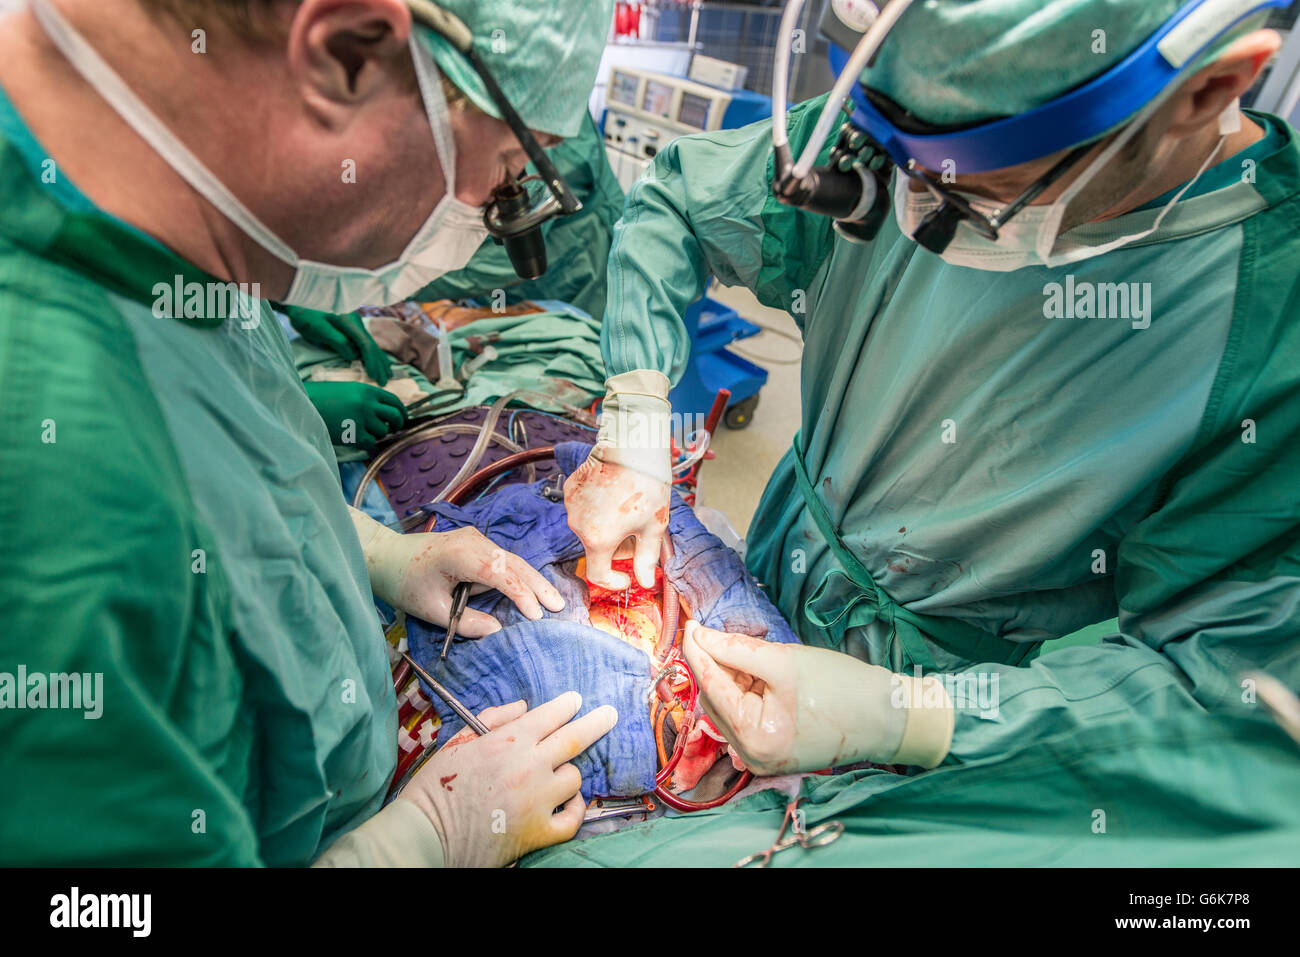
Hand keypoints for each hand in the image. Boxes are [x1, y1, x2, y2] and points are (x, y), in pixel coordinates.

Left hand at [287, 305, 391, 384]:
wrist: (300, 306)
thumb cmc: (307, 319)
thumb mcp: (320, 330)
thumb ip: (338, 342)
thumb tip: (354, 356)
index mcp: (349, 322)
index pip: (365, 344)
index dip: (371, 361)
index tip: (374, 376)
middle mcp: (356, 323)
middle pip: (371, 346)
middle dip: (378, 365)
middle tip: (383, 382)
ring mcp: (355, 326)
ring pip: (372, 346)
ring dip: (379, 362)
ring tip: (386, 376)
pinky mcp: (352, 331)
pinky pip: (367, 345)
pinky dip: (374, 356)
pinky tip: (381, 364)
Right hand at [305, 381, 406, 448]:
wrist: (303, 405)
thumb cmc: (323, 397)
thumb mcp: (348, 390)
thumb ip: (367, 398)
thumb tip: (383, 412)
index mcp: (367, 390)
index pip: (394, 401)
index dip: (401, 411)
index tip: (402, 418)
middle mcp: (368, 404)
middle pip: (395, 416)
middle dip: (397, 424)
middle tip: (391, 429)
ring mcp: (362, 419)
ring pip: (383, 431)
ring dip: (377, 434)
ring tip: (364, 432)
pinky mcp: (354, 434)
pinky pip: (371, 443)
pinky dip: (368, 444)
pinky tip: (360, 440)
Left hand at [354, 518, 564, 632]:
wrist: (385, 556)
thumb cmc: (404, 583)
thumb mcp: (431, 610)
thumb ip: (466, 622)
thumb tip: (498, 631)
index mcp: (460, 554)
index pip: (500, 572)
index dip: (520, 593)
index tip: (536, 615)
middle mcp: (473, 541)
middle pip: (514, 562)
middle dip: (537, 585)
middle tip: (558, 607)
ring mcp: (476, 539)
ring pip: (512, 560)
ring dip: (531, 580)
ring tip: (552, 602)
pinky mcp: (477, 544)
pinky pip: (503, 560)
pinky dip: (519, 576)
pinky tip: (533, 591)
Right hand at [400, 693, 617, 866]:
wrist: (425, 834)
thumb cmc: (437, 787)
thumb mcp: (459, 741)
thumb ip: (494, 719)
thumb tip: (524, 707)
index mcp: (508, 741)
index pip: (550, 715)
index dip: (567, 705)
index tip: (576, 700)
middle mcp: (528, 766)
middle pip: (576, 738)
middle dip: (598, 722)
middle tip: (610, 714)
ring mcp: (537, 800)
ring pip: (574, 777)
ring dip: (568, 773)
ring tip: (554, 776)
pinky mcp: (538, 832)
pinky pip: (574, 818)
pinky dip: (575, 809)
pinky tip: (568, 803)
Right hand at [565, 456, 668, 589]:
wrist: (631, 445)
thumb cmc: (646, 484)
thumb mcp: (654, 526)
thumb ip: (647, 558)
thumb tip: (644, 582)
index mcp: (598, 539)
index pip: (598, 575)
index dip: (614, 581)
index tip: (627, 578)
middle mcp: (578, 525)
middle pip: (597, 549)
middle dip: (618, 546)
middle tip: (639, 528)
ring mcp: (571, 506)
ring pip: (590, 529)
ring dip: (607, 527)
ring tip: (627, 506)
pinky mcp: (570, 488)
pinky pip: (583, 509)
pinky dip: (597, 509)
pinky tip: (614, 494)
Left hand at [681, 621, 953, 773]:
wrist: (886, 716)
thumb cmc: (840, 687)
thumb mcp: (783, 661)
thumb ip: (736, 649)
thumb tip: (699, 636)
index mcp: (752, 737)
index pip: (711, 685)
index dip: (698, 651)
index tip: (690, 624)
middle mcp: (750, 756)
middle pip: (715, 699)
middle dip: (716, 664)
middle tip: (720, 632)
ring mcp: (760, 759)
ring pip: (728, 708)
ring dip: (731, 678)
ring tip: (751, 654)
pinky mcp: (771, 753)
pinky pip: (744, 718)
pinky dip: (746, 693)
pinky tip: (758, 674)